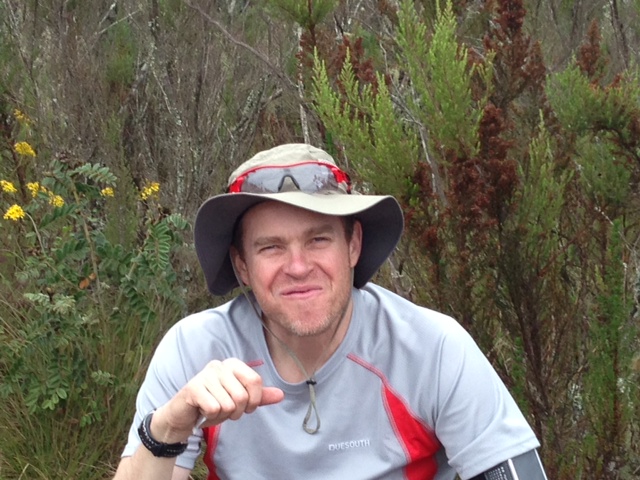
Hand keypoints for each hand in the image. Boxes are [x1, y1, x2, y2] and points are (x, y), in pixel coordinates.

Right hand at [152, 358, 283, 441]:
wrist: (184, 415)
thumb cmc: (213, 405)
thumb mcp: (239, 402)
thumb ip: (259, 397)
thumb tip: (281, 395)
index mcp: (233, 365)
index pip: (255, 381)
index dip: (253, 401)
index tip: (244, 407)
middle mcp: (219, 365)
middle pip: (242, 396)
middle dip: (236, 411)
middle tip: (224, 410)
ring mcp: (205, 375)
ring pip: (228, 405)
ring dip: (222, 415)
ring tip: (212, 410)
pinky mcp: (193, 387)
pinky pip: (214, 408)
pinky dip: (210, 416)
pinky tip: (202, 411)